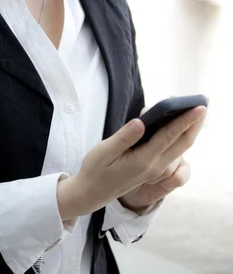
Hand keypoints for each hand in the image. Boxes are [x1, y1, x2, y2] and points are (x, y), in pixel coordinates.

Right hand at [57, 101, 207, 220]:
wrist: (92, 193)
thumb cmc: (96, 169)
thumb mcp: (105, 151)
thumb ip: (124, 137)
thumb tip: (141, 122)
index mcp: (143, 161)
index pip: (169, 136)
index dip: (185, 120)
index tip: (199, 107)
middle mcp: (154, 166)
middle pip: (183, 142)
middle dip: (195, 123)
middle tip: (204, 103)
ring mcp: (155, 168)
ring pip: (180, 147)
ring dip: (189, 129)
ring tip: (195, 110)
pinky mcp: (153, 167)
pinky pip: (172, 149)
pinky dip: (179, 134)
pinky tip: (177, 123)